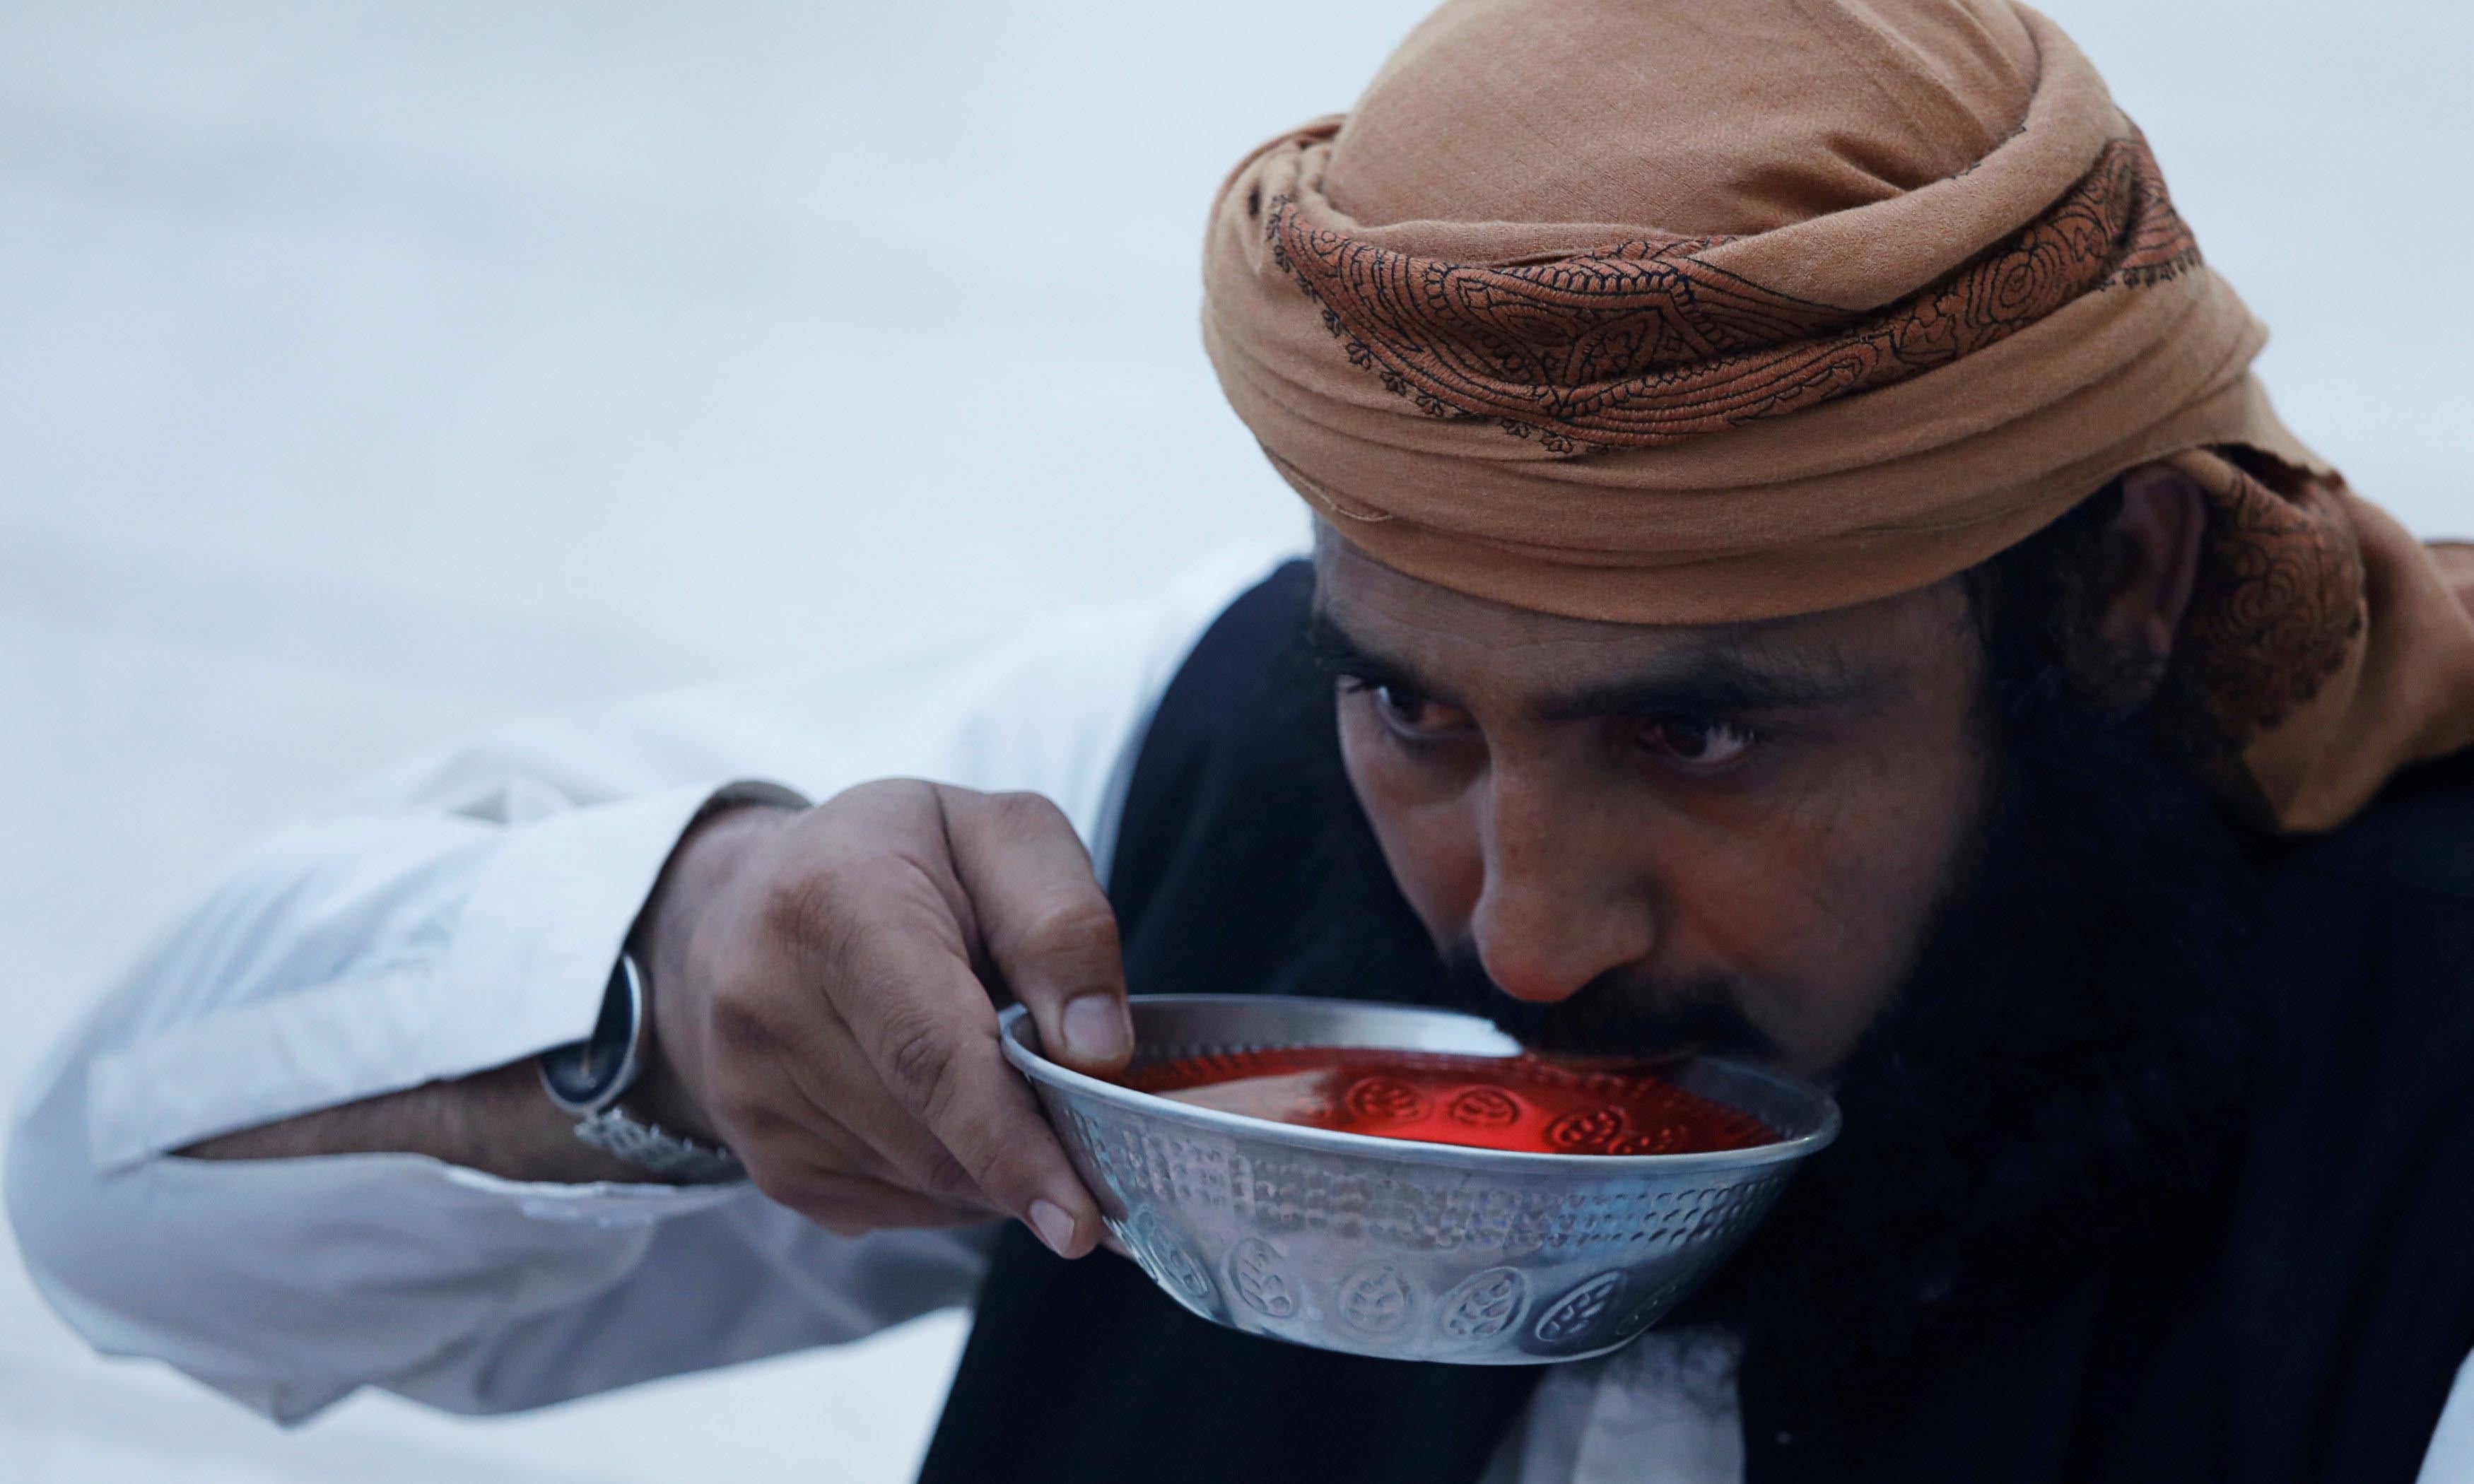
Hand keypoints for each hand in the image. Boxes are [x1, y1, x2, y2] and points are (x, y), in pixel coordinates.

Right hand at [629, 781, 1132, 1256]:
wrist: (750, 897)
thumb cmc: (900, 858)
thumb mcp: (1002, 837)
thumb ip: (1062, 927)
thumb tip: (1099, 1051)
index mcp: (832, 904)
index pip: (930, 1055)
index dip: (1011, 1147)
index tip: (1081, 1220)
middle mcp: (766, 1003)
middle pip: (933, 1136)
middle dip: (1031, 1148)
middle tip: (1089, 1111)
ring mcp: (749, 1093)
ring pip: (919, 1180)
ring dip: (992, 1161)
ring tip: (1001, 1075)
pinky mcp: (760, 1155)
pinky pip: (891, 1203)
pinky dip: (949, 1177)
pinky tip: (946, 1107)